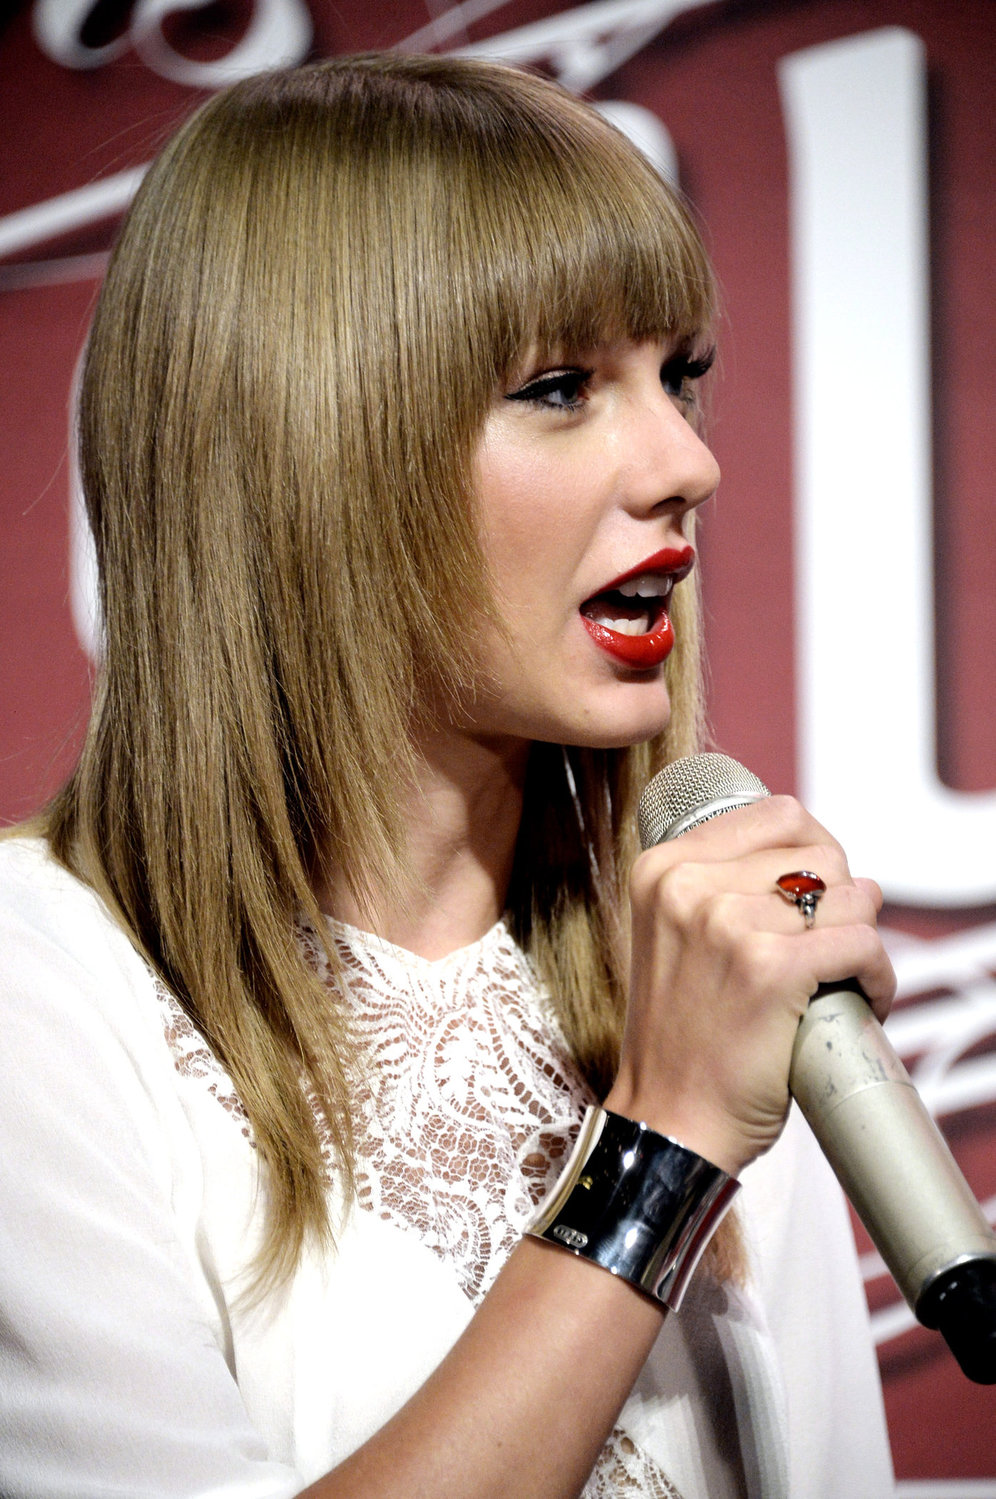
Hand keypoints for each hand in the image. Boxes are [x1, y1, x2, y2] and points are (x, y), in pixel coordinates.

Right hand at [604, 795, 896, 1174]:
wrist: (667, 1122)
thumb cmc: (680, 1040)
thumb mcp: (673, 936)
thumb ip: (723, 885)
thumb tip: (821, 861)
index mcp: (662, 868)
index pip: (778, 815)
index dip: (816, 856)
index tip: (819, 900)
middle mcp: (689, 886)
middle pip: (821, 854)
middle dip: (842, 902)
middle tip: (829, 950)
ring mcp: (727, 923)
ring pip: (852, 897)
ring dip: (863, 941)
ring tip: (843, 979)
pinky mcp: (770, 969)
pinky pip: (864, 945)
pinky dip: (877, 977)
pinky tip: (861, 999)